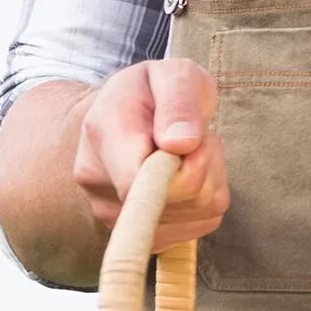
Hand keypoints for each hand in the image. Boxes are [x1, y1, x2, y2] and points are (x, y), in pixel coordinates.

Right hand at [72, 59, 228, 250]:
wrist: (128, 118)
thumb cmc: (154, 91)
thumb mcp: (173, 74)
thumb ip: (178, 102)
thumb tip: (183, 144)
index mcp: (102, 135)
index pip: (139, 179)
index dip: (184, 166)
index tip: (195, 140)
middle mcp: (100, 185)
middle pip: (179, 195)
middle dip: (205, 159)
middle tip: (193, 134)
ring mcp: (119, 218)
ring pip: (199, 209)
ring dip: (210, 175)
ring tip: (186, 150)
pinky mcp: (147, 235)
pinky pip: (204, 222)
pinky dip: (209, 197)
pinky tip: (187, 174)